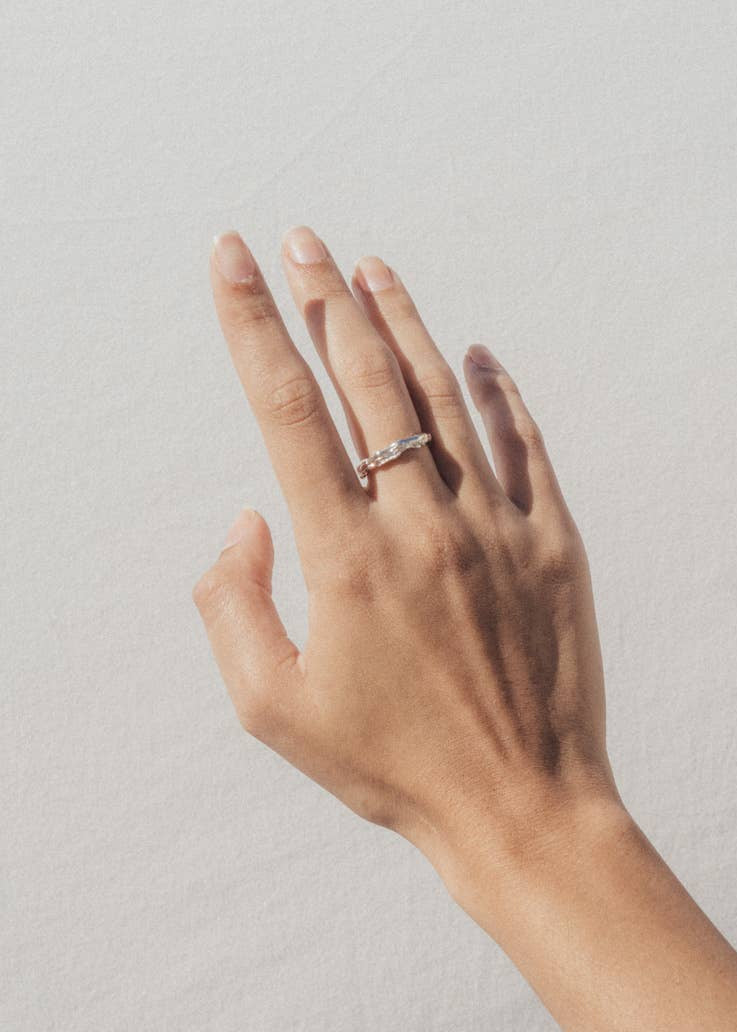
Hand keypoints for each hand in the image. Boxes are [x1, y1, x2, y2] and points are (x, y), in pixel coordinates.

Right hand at [193, 225, 618, 883]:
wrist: (520, 806)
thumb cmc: (389, 766)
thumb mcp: (273, 708)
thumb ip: (232, 607)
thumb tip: (246, 520)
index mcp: (346, 559)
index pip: (287, 412)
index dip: (254, 324)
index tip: (234, 258)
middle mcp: (421, 525)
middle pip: (366, 381)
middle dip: (324, 300)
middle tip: (301, 240)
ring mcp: (497, 527)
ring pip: (443, 397)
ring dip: (403, 325)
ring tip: (371, 268)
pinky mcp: (553, 543)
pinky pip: (525, 445)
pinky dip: (497, 393)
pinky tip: (476, 354)